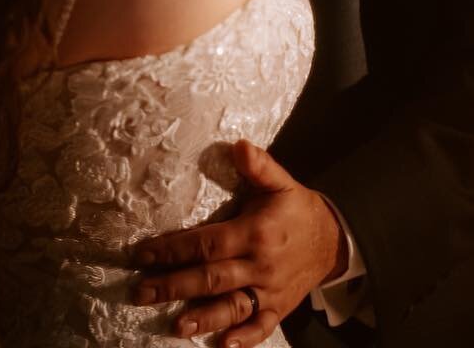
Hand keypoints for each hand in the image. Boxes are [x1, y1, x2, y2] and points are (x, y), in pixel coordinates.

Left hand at [131, 140, 346, 345]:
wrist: (333, 240)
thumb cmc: (297, 209)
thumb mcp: (281, 182)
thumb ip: (259, 165)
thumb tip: (238, 145)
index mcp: (254, 232)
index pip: (207, 243)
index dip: (174, 249)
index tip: (143, 253)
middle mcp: (259, 265)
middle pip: (211, 278)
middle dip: (173, 286)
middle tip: (140, 292)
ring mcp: (269, 291)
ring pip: (232, 307)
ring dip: (203, 318)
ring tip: (175, 326)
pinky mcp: (278, 309)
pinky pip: (260, 328)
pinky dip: (243, 339)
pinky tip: (222, 345)